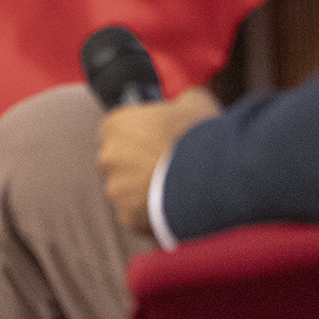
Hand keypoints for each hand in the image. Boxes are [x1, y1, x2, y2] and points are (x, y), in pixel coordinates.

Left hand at [97, 86, 220, 234]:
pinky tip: (171, 208)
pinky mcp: (127, 216)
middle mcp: (108, 156)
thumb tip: (183, 103)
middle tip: (164, 168)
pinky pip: (135, 216)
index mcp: (116, 124)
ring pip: (125, 191)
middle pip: (117, 161)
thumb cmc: (200, 136)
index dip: (137, 137)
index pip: (116, 130)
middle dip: (136, 165)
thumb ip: (179, 101)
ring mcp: (115, 188)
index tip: (155, 143)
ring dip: (141, 191)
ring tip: (171, 191)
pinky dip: (149, 215)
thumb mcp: (194, 101)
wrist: (211, 176)